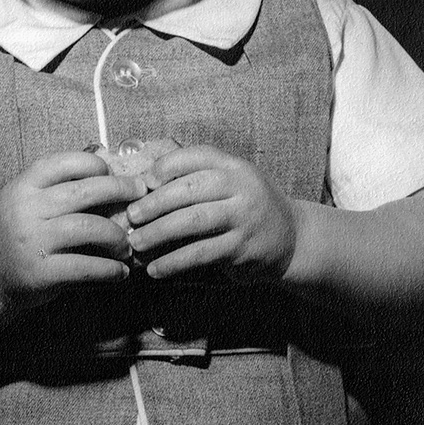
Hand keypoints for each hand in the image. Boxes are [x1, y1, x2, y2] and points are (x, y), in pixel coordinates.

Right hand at [0, 150, 146, 308]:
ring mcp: (32, 241)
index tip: (114, 174)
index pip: (66, 162)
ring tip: (127, 245)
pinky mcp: (39, 273)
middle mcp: (26, 209)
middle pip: (85, 191)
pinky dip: (109, 269)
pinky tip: (121, 271)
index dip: (96, 164)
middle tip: (141, 197)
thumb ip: (60, 184)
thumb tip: (112, 166)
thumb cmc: (19, 230)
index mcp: (24, 185)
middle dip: (120, 191)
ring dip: (117, 236)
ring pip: (89, 227)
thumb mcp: (28, 199)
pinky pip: (85, 266)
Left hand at [124, 145, 299, 281]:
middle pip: (190, 189)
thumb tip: (146, 180)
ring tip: (136, 243)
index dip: (166, 166)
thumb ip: (199, 176)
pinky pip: (201, 254)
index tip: (144, 182)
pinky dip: (174, 262)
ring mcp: (244, 218)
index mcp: (235, 166)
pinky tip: (156, 268)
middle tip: (131, 216)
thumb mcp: (233, 181)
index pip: (197, 156)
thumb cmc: (249, 206)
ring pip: (193, 222)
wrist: (292, 237)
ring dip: (159, 234)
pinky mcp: (242, 248)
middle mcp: (242, 187)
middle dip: (155, 203)